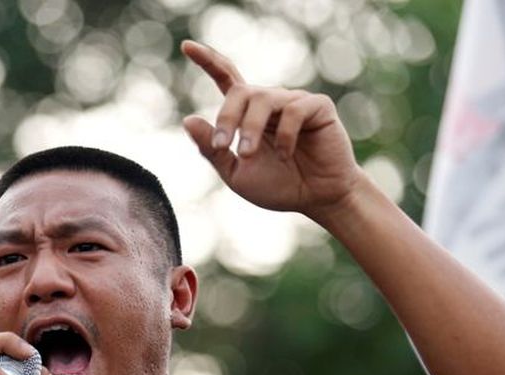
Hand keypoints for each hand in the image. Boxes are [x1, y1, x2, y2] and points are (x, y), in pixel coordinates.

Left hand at [181, 40, 362, 220]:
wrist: (316, 199)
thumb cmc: (278, 186)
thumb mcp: (236, 173)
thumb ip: (213, 149)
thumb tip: (188, 120)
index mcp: (248, 114)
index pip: (226, 79)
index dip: (208, 61)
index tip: (187, 47)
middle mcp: (270, 102)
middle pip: (240, 90)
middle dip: (227, 117)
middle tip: (223, 146)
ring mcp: (294, 101)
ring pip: (264, 99)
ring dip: (250, 128)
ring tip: (249, 155)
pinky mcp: (318, 106)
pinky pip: (294, 109)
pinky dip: (284, 135)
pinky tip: (286, 154)